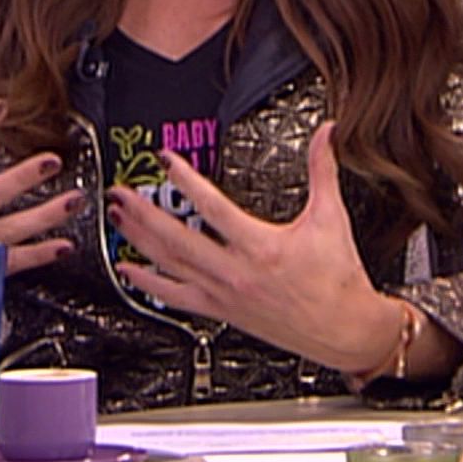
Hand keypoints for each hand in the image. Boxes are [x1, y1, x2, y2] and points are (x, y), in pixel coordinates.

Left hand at [107, 122, 404, 374]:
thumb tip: (327, 134)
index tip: (166, 161)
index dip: (186, 180)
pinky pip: (176, 297)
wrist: (344, 328)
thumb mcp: (332, 217)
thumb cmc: (338, 279)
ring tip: (118, 219)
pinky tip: (128, 269)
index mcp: (262, 247)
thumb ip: (325, 170)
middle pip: (178, 239)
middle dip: (144, 213)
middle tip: (121, 193)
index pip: (213, 207)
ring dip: (140, 241)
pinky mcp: (222, 311)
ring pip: (171, 266)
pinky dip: (147, 283)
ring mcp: (225, 295)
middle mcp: (237, 273)